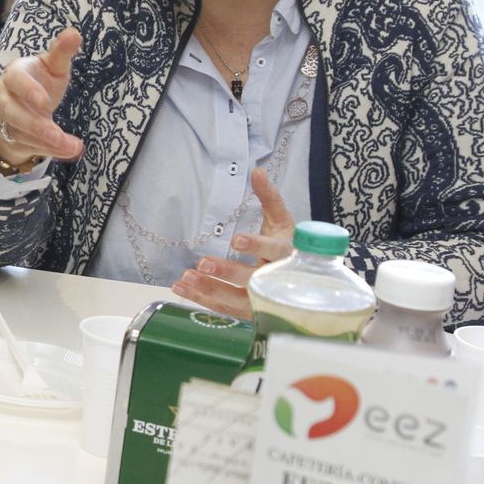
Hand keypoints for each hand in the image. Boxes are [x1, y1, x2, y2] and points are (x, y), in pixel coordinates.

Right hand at [0, 27, 84, 167]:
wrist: (21, 103)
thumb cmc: (40, 79)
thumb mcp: (52, 66)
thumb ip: (61, 52)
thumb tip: (74, 33)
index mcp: (14, 75)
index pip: (16, 80)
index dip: (28, 91)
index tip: (45, 102)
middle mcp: (4, 98)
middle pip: (13, 114)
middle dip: (35, 126)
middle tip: (56, 134)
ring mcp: (7, 120)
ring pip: (21, 134)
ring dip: (46, 143)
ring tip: (72, 147)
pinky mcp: (13, 138)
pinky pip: (29, 147)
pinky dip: (50, 151)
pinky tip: (69, 151)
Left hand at [170, 169, 294, 318]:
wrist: (302, 282)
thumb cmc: (286, 246)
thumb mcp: (282, 221)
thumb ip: (269, 197)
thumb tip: (257, 171)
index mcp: (288, 254)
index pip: (274, 251)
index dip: (256, 246)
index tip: (236, 240)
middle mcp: (277, 280)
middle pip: (253, 279)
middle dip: (228, 272)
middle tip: (203, 263)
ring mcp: (263, 300)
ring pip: (236, 299)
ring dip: (208, 289)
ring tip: (185, 278)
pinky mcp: (250, 312)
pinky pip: (224, 309)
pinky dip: (201, 299)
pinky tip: (181, 288)